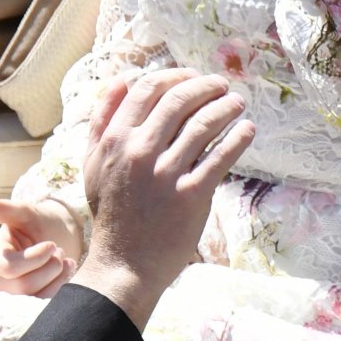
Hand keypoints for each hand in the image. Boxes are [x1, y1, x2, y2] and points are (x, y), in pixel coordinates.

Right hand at [0, 198, 80, 297]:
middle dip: (49, 266)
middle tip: (58, 249)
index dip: (34, 258)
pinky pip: (45, 303)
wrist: (56, 234)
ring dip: (56, 273)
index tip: (51, 245)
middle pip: (24, 285)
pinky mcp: (28, 301)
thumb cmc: (38, 222)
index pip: (8, 268)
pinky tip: (66, 268)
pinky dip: (61, 284)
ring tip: (61, 257)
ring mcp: (12, 293)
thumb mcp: (27, 213)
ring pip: (35, 295)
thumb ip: (8, 209)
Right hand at [74, 69, 254, 328]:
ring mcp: (166, 173)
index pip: (149, 88)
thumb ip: (102, 120)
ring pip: (203, 124)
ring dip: (226, 107)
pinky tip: (246, 129)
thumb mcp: (93, 164)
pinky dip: (238, 137)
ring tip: (238, 103)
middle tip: (222, 86)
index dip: (176, 75)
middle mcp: (139, 151)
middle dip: (206, 86)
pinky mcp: (192, 195)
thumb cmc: (112, 211)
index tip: (194, 76)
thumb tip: (121, 79)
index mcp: (115, 140)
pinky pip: (221, 156)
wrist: (123, 264)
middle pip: (179, 99)